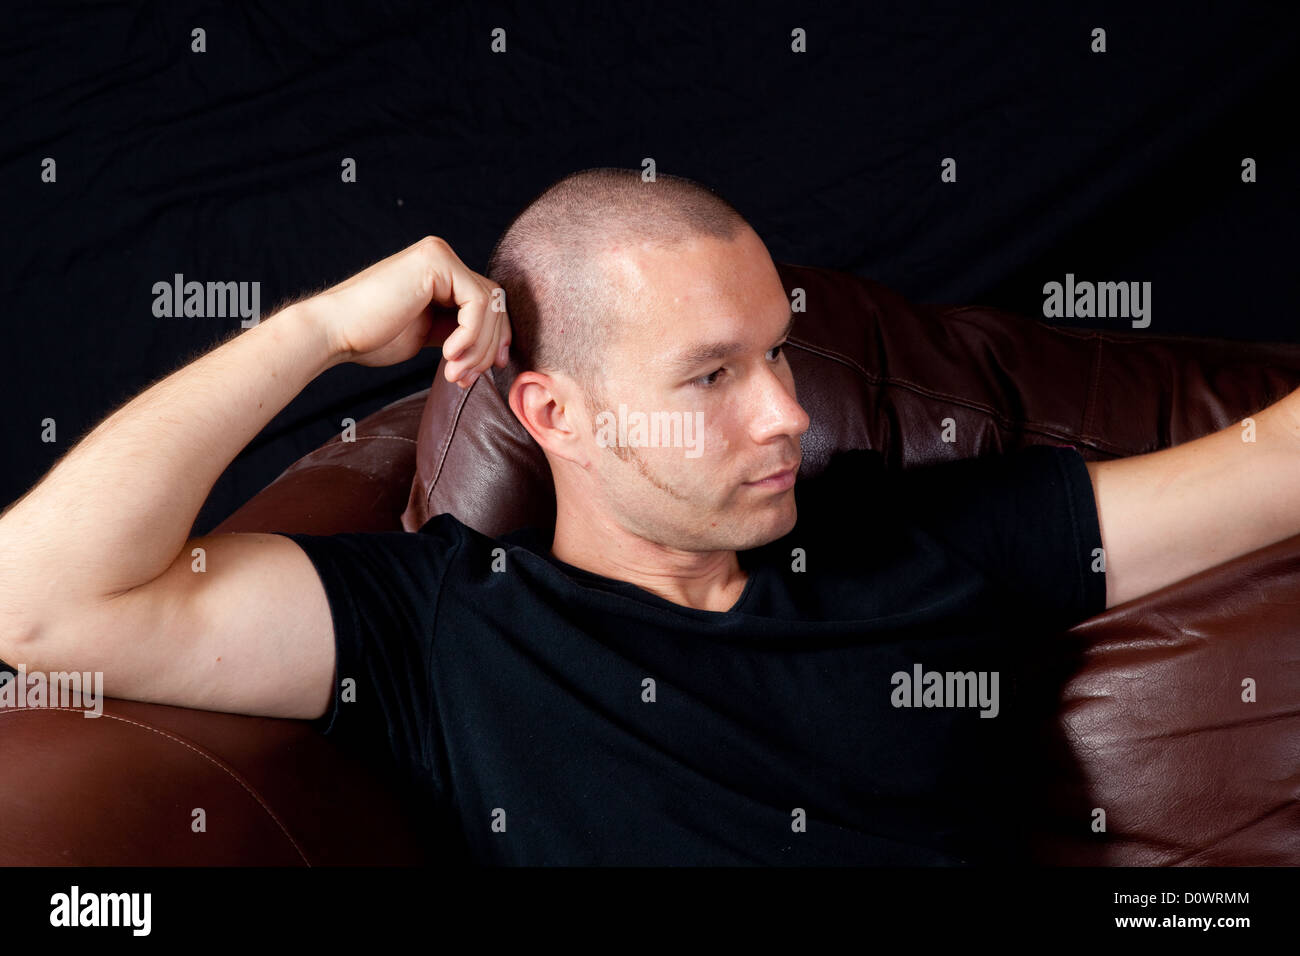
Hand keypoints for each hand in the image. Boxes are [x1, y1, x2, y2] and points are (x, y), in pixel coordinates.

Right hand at [312, 236, 509, 386]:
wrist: (334, 333)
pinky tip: (448, 355)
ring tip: (455, 373)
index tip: (490, 370)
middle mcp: (442, 257)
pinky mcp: (436, 261)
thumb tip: (496, 347)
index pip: (488, 302)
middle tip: (466, 379)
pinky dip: (471, 335)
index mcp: (440, 273)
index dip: (496, 338)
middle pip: (494, 302)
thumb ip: (459, 330)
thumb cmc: (372, 337)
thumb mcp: (429, 333)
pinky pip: (477, 303)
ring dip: (479, 347)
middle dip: (488, 346)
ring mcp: (439, 255)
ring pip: (489, 305)